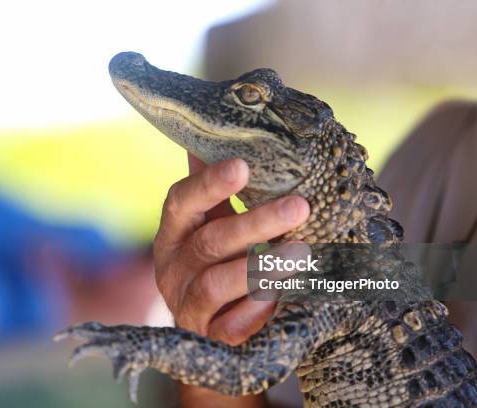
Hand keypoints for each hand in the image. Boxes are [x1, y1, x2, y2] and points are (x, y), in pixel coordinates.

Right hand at [153, 154, 309, 406]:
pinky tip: (285, 296)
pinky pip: (231, 324)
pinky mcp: (207, 336)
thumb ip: (213, 187)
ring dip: (263, 266)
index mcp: (173, 233)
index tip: (243, 166)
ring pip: (219, 283)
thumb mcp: (210, 223)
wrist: (205, 328)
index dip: (209, 184)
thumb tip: (218, 132)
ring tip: (303, 251)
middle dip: (256, 223)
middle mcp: (173, 267)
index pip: (181, 202)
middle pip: (210, 242)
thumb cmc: (213, 262)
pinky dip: (258, 309)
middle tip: (300, 206)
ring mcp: (187, 304)